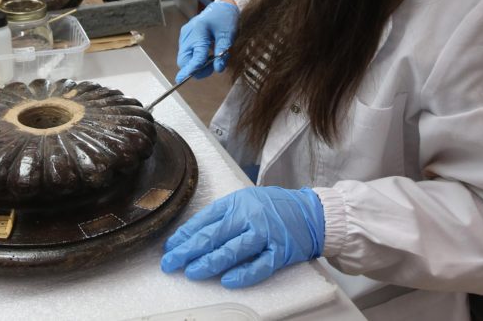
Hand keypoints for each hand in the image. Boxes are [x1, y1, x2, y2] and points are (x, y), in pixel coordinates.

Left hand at [161, 187, 324, 288]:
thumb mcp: (246, 201)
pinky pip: (259, 266)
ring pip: (232, 251)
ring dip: (208, 263)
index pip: (204, 220)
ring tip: (191, 272)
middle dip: (187, 251)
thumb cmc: (275, 208)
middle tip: (170, 263)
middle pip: (213, 236)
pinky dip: (243, 274)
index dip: (184, 235)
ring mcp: (265, 234)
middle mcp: (250, 216)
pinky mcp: (281, 252)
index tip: (169, 248)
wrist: (312, 212)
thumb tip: (190, 235)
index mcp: (238, 202)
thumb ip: (222, 216)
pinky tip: (227, 281)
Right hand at [176, 1, 237, 81]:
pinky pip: (186, 53)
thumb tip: (218, 69)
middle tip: (212, 66)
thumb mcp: (228, 35)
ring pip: (184, 58)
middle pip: (183, 60)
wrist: (222, 6)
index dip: (192, 69)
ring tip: (212, 58)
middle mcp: (188, 34)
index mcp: (199, 31)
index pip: (195, 56)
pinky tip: (206, 53)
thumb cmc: (226, 19)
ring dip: (195, 64)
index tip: (183, 81)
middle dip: (194, 69)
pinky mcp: (185, 37)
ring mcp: (185, 35)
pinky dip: (194, 58)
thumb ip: (223, 52)